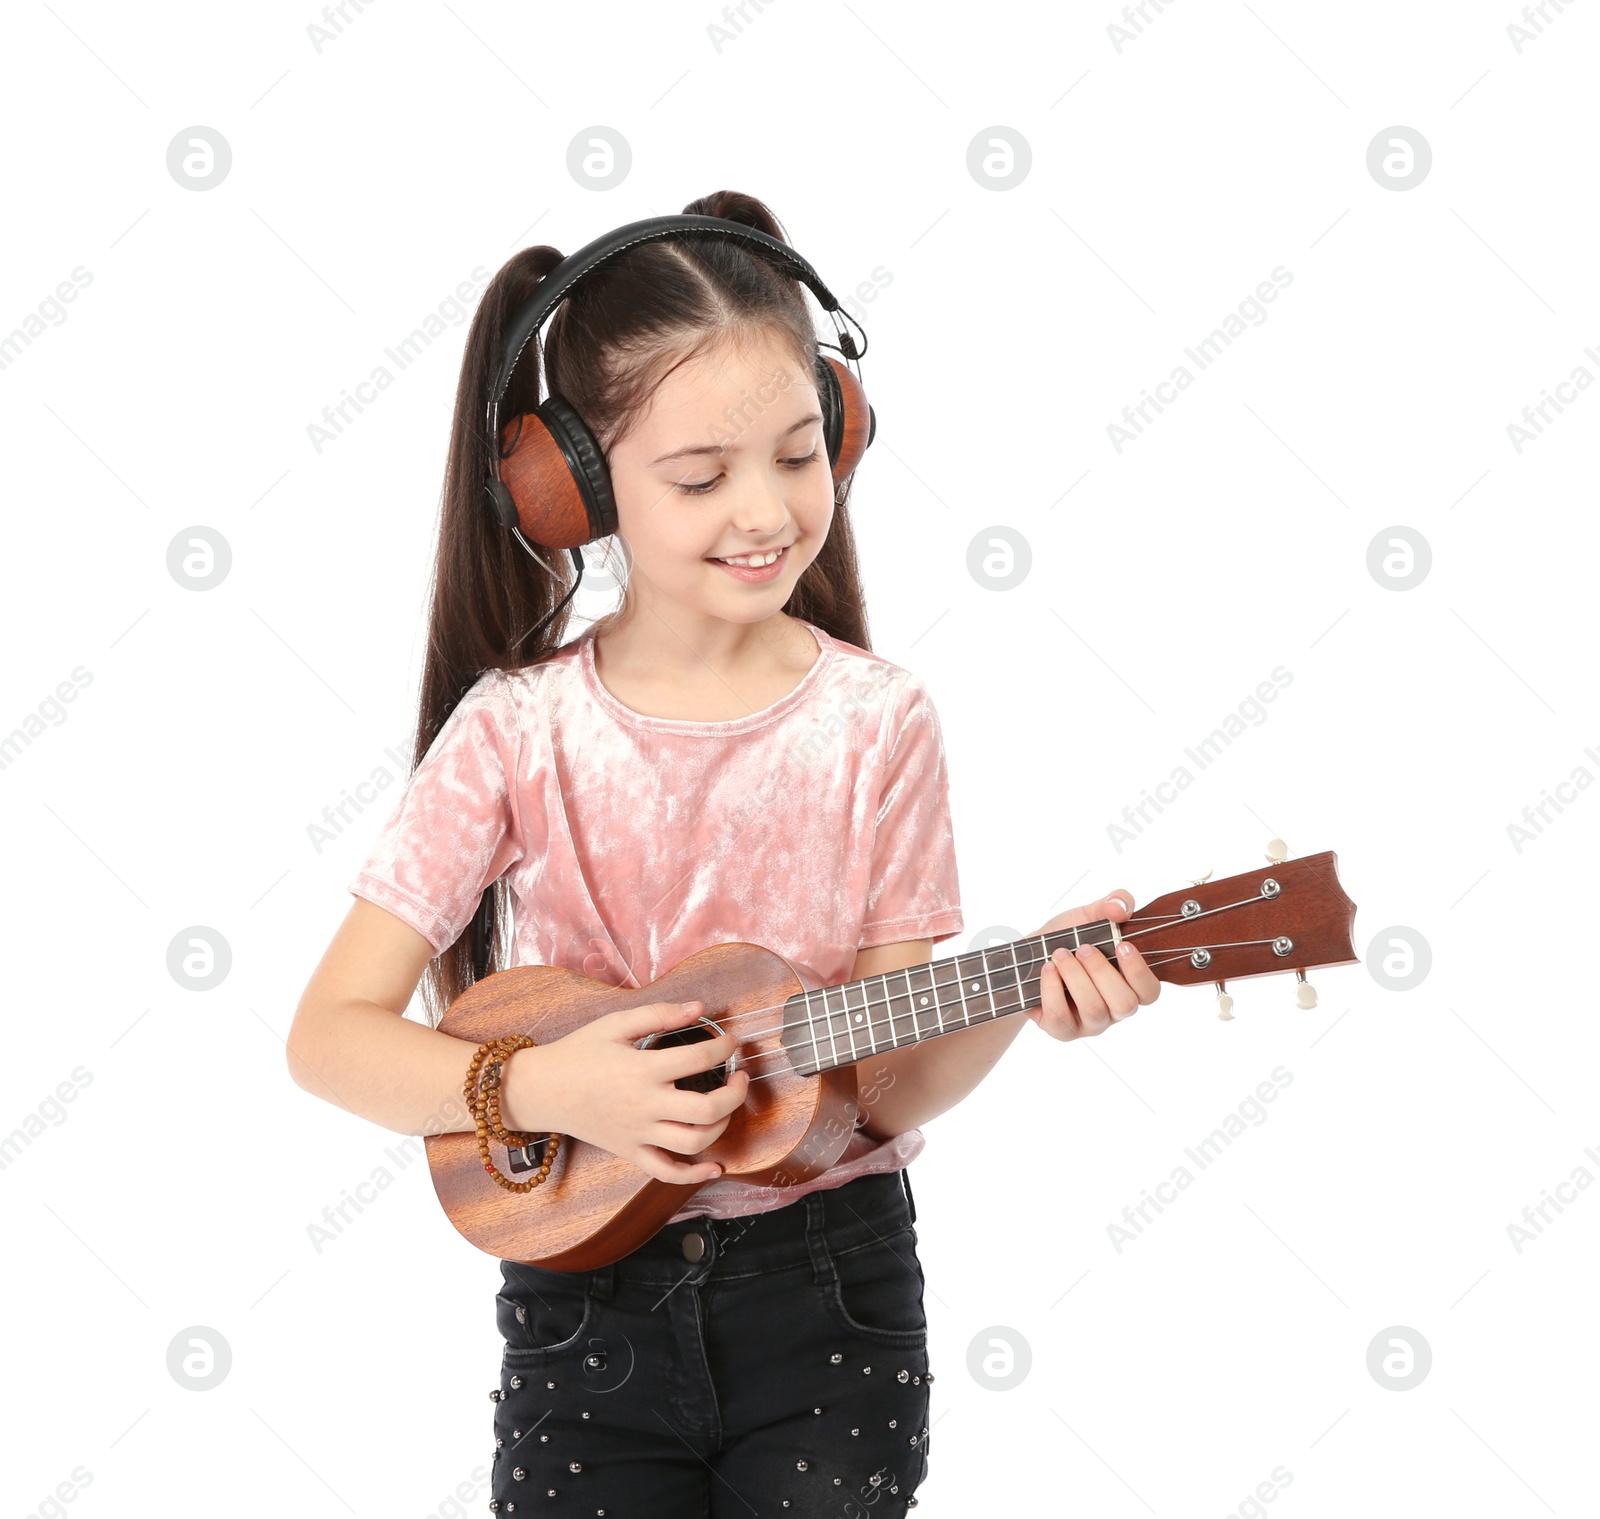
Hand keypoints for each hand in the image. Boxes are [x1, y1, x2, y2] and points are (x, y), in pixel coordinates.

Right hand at [501, 999, 749, 1183]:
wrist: (541, 1089)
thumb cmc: (578, 1052)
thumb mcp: (615, 1024)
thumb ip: (659, 1014)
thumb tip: (699, 1007)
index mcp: (642, 1070)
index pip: (699, 1059)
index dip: (724, 1047)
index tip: (730, 1040)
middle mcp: (644, 1105)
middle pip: (707, 1109)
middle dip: (735, 1093)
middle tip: (740, 1077)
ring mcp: (638, 1134)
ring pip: (694, 1142)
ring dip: (722, 1126)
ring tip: (726, 1107)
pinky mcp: (630, 1152)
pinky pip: (667, 1172)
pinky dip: (695, 1174)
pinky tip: (715, 1167)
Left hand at [1028, 890, 1159, 1040]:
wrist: (1026, 955)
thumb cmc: (1066, 938)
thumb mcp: (1088, 914)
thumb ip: (1112, 903)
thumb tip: (1121, 908)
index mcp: (1129, 984)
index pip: (1150, 992)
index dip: (1139, 971)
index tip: (1121, 945)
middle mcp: (1114, 1009)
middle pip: (1125, 1004)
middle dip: (1101, 971)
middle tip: (1082, 948)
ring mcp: (1089, 1023)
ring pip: (1094, 1009)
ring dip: (1075, 977)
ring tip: (1059, 954)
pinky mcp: (1062, 1030)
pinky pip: (1060, 1018)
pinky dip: (1052, 988)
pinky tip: (1047, 969)